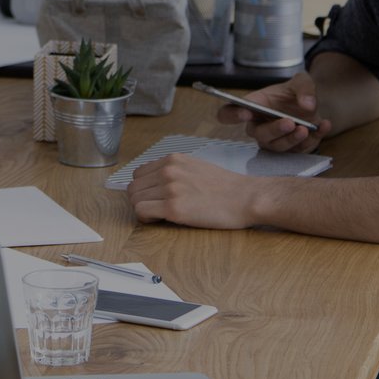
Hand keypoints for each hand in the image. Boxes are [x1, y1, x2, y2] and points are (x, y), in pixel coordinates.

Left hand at [126, 154, 258, 228]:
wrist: (245, 197)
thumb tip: (154, 182)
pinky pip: (142, 211)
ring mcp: (170, 189)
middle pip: (134, 187)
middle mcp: (168, 171)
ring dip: (144, 209)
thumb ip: (173, 171)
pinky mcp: (174, 208)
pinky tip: (162, 219)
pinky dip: (147, 218)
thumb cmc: (225, 187)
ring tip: (161, 214)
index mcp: (173, 160)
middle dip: (142, 200)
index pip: (139, 174)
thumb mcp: (195, 167)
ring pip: (135, 199)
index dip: (144, 188)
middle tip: (157, 209)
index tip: (154, 197)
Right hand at [216, 73, 329, 152]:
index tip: (245, 113)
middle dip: (273, 130)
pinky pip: (300, 151)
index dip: (232, 115)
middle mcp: (259, 126)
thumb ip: (305, 88)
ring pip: (277, 147)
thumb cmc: (296, 93)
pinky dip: (314, 140)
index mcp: (253, 105)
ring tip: (305, 129)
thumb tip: (307, 105)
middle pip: (258, 135)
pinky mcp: (292, 150)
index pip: (229, 113)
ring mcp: (274, 141)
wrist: (313, 106)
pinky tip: (324, 126)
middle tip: (289, 122)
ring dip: (291, 140)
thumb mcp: (302, 81)